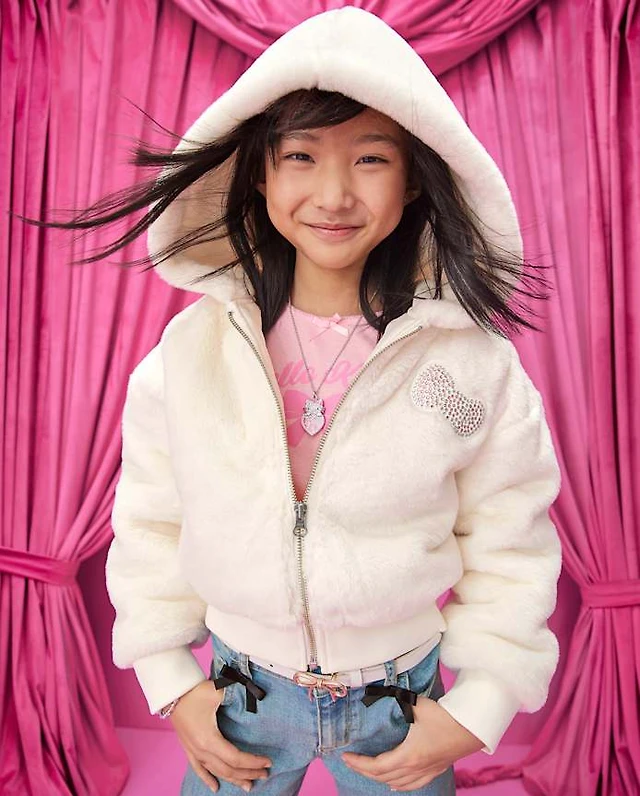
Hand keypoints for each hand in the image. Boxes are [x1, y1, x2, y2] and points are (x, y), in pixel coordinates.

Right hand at [169, 681, 271, 792]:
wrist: (172, 693)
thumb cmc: (194, 692)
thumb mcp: (217, 691)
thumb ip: (236, 693)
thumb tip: (253, 693)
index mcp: (209, 739)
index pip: (235, 758)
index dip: (253, 762)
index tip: (268, 762)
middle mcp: (201, 750)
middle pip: (228, 769)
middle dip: (248, 773)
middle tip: (265, 774)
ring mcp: (194, 751)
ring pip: (216, 771)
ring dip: (233, 779)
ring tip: (248, 784)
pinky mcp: (188, 748)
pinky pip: (199, 769)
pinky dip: (208, 779)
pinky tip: (215, 788)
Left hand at [341, 694, 483, 791]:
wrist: (472, 728)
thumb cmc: (445, 717)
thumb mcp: (416, 705)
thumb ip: (396, 698)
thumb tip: (377, 690)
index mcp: (409, 756)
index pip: (377, 766)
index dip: (359, 763)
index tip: (346, 756)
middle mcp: (416, 768)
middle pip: (383, 777)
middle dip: (363, 771)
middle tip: (349, 763)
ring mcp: (426, 771)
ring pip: (397, 784)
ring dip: (379, 779)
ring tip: (366, 772)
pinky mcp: (435, 770)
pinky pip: (412, 785)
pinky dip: (399, 786)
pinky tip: (394, 786)